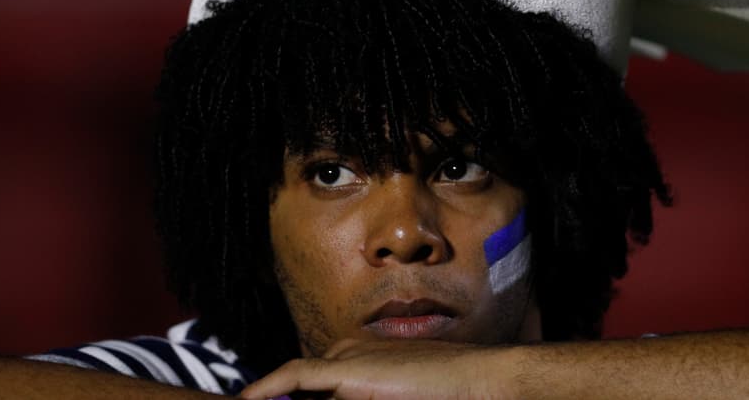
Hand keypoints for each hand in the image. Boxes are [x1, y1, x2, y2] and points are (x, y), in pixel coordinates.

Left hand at [238, 338, 517, 399]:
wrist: (480, 381)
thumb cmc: (448, 394)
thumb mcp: (398, 395)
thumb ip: (371, 396)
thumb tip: (348, 399)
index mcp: (360, 360)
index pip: (314, 388)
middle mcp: (349, 353)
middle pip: (304, 389)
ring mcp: (348, 359)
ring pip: (300, 388)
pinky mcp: (347, 368)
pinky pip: (295, 377)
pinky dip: (268, 388)